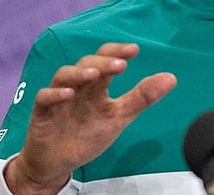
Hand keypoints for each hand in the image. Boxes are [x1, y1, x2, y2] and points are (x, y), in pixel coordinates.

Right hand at [5, 43, 176, 193]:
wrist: (59, 163)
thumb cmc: (87, 135)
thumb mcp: (119, 118)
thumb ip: (142, 98)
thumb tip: (171, 77)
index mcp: (96, 86)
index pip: (106, 59)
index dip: (117, 52)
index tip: (134, 49)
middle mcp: (78, 86)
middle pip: (87, 63)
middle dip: (103, 61)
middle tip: (120, 64)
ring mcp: (58, 98)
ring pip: (64, 75)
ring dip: (79, 72)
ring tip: (95, 74)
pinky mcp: (42, 113)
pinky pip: (44, 97)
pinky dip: (55, 94)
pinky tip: (68, 94)